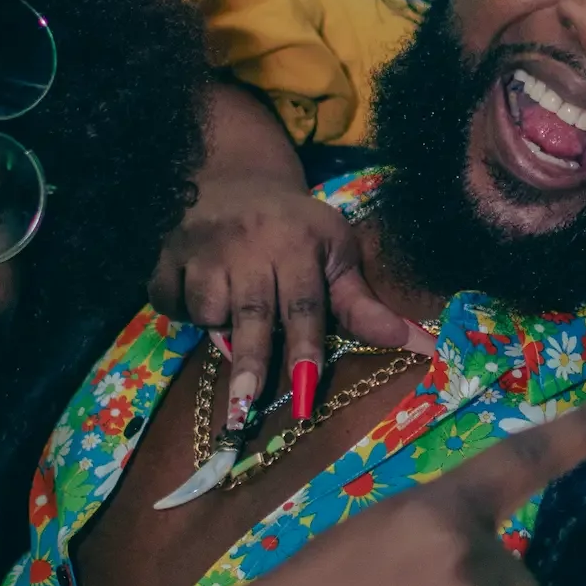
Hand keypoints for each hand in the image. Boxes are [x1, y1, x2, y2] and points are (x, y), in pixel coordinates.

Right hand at [149, 79, 428, 429]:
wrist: (235, 177)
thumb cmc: (296, 227)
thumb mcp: (335, 253)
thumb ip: (363, 304)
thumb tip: (418, 345)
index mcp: (297, 247)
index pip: (304, 306)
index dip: (304, 347)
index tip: (306, 386)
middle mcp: (250, 248)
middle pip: (251, 315)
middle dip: (249, 363)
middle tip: (245, 408)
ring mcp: (204, 250)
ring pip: (206, 308)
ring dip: (215, 326)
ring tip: (229, 319)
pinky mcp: (167, 254)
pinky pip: (168, 299)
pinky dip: (178, 309)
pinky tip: (197, 299)